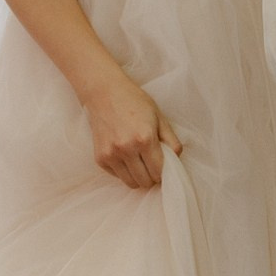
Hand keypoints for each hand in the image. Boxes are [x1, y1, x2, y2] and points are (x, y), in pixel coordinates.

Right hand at [82, 66, 181, 192]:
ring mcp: (111, 155)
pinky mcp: (100, 158)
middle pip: (145, 181)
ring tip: (140, 164)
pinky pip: (117, 176)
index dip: (164, 172)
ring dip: (138, 177)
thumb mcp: (159, 117)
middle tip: (152, 166)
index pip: (158, 171)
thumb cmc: (134, 101)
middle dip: (152, 177)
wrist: (103, 92)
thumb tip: (176, 160)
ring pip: (131, 183)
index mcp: (144, 139)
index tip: (164, 168)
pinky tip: (126, 157)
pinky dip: (124, 172)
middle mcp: (126, 149)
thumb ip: (171, 140)